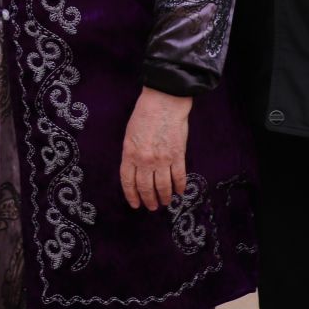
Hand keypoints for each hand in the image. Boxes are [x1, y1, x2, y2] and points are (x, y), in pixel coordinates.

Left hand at [120, 88, 191, 210]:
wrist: (164, 102)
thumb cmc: (145, 114)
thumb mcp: (130, 134)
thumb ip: (132, 153)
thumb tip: (135, 170)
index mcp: (130, 153)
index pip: (128, 181)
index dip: (132, 195)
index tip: (135, 204)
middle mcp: (145, 160)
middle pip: (145, 187)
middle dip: (148, 200)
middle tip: (152, 207)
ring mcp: (162, 159)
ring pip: (163, 186)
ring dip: (164, 197)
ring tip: (165, 202)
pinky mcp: (178, 156)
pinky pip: (179, 177)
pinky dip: (179, 187)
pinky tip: (180, 192)